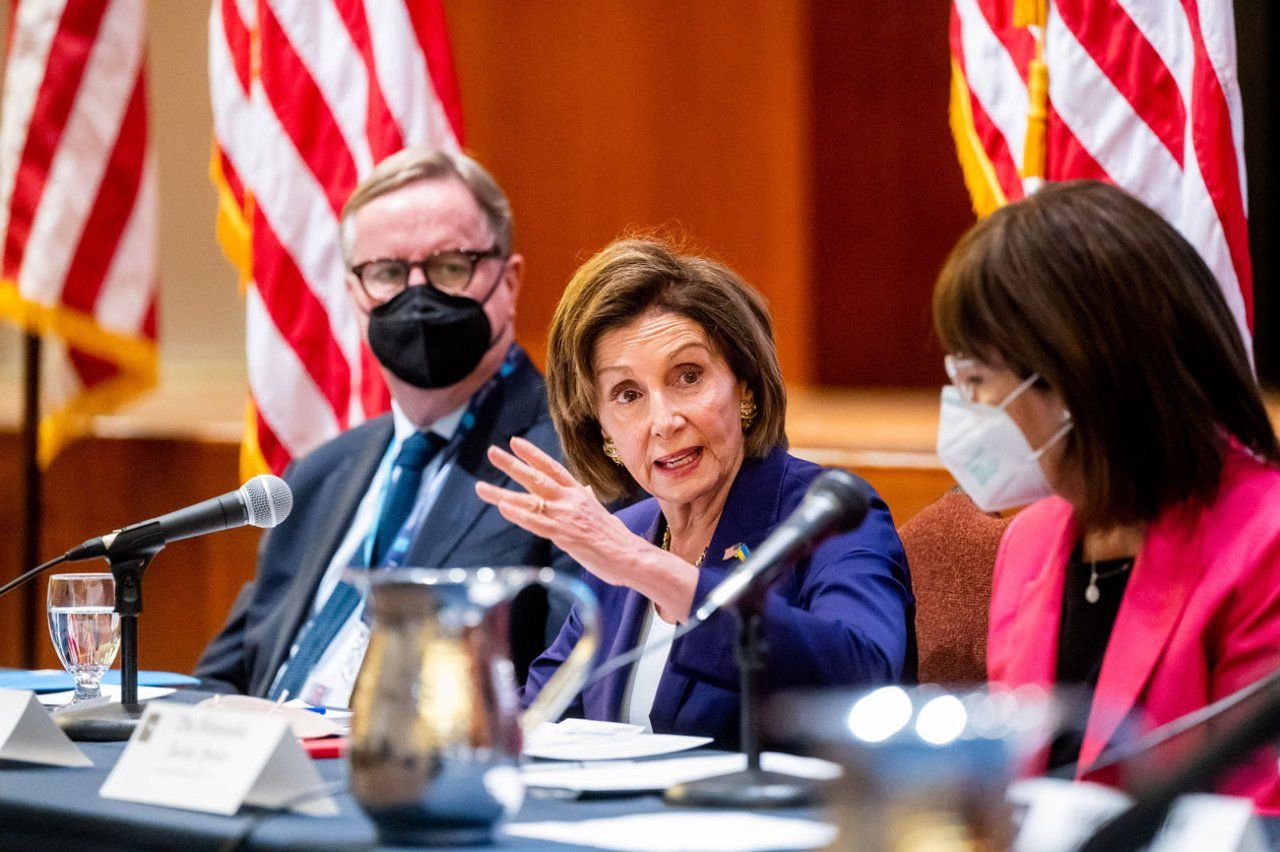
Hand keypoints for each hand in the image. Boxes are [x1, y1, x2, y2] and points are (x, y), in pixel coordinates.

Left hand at [475, 436, 697, 618]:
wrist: (630, 555)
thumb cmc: (615, 539)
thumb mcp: (598, 513)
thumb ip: (585, 500)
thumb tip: (581, 489)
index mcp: (579, 494)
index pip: (552, 468)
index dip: (532, 454)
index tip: (515, 443)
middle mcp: (571, 500)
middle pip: (536, 477)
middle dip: (511, 464)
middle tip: (492, 452)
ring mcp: (566, 516)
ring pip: (529, 499)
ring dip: (501, 492)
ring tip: (480, 486)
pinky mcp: (564, 534)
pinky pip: (536, 523)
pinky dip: (518, 514)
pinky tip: (503, 508)